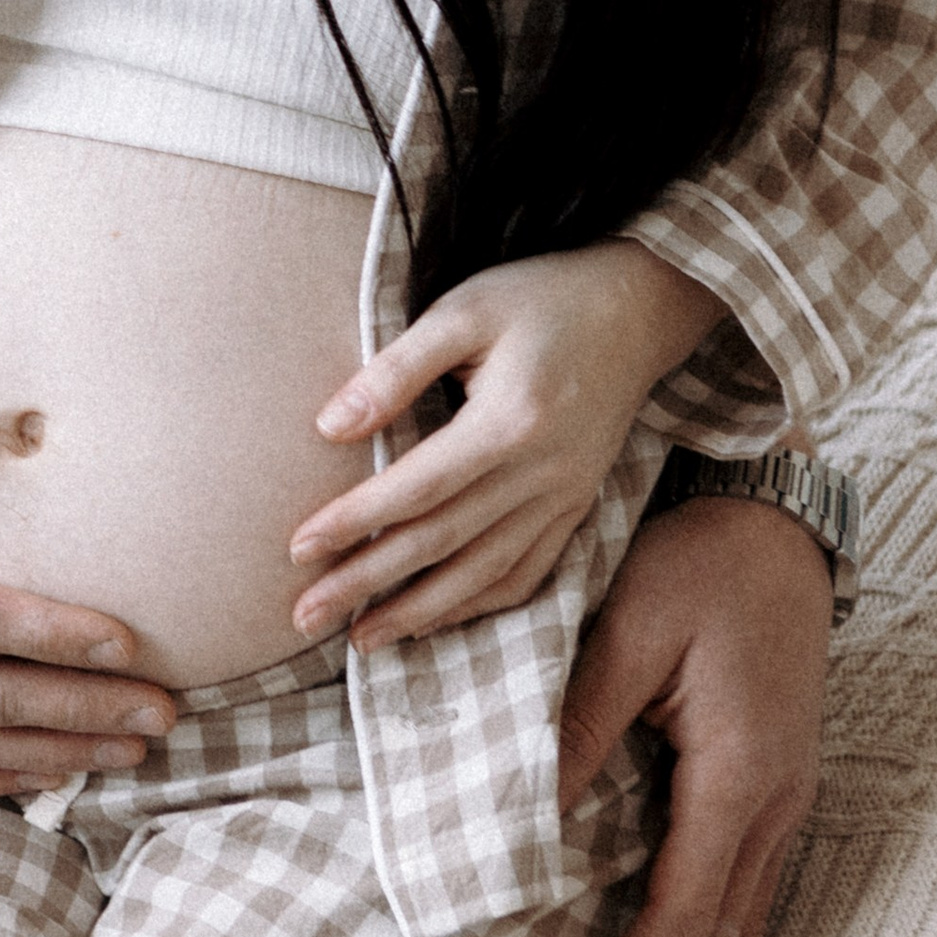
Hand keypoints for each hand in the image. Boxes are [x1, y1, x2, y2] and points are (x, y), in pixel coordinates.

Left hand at [287, 240, 726, 646]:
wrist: (638, 306)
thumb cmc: (539, 297)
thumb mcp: (463, 311)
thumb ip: (396, 370)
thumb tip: (329, 427)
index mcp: (510, 422)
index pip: (417, 489)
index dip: (354, 522)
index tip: (298, 549)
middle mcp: (543, 473)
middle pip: (442, 543)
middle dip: (368, 584)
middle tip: (305, 616)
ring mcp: (566, 497)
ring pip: (484, 573)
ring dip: (418, 612)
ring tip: (359, 638)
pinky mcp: (577, 507)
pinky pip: (528, 573)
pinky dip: (478, 604)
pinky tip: (434, 620)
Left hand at [556, 490, 830, 936]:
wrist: (769, 519)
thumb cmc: (694, 565)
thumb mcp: (625, 633)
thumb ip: (578, 726)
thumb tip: (524, 815)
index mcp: (737, 776)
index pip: (683, 913)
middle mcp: (773, 802)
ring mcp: (781, 797)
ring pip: (735, 927)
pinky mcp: (770, 784)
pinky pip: (741, 891)